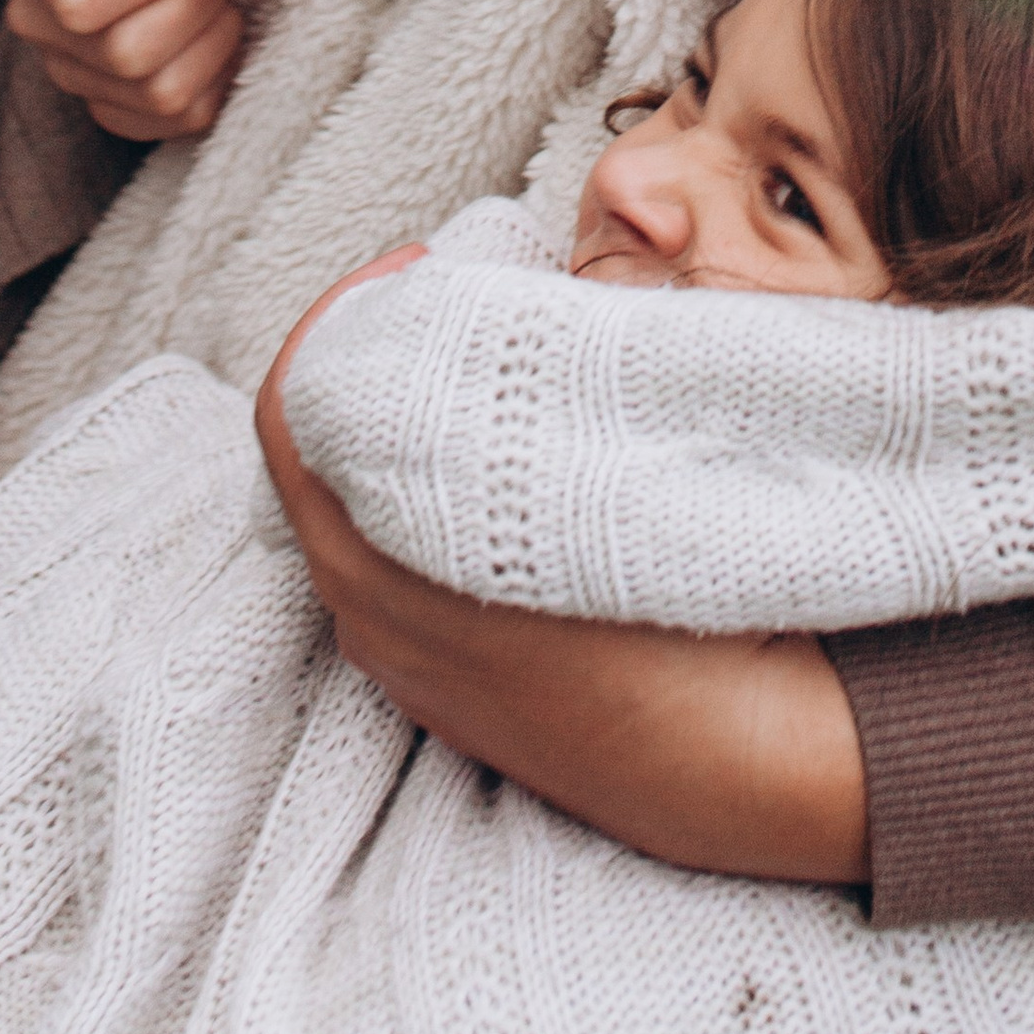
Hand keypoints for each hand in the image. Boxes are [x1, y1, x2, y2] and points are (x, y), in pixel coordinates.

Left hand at [256, 266, 870, 884]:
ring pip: (356, 519)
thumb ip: (530, 378)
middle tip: (450, 302)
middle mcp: (374, 622)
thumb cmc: (682, 608)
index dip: (339, 316)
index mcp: (384, 565)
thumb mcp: (608, 465)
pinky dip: (417, 503)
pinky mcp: (450, 694)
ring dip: (394, 436)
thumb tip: (485, 293)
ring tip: (477, 373)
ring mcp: (408, 668)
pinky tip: (498, 470)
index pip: (291, 415)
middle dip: (371, 367)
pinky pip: (394, 574)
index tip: (420, 263)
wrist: (741, 770)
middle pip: (317, 460)